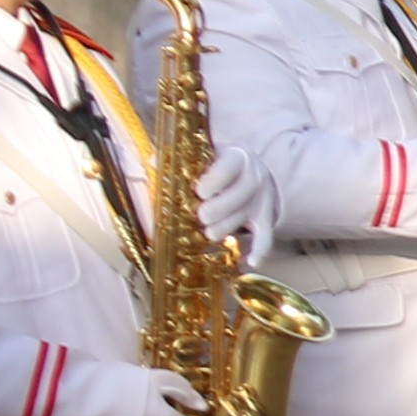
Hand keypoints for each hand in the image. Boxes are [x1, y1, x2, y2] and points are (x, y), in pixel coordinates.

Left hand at [187, 139, 279, 254]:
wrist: (250, 171)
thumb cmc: (215, 164)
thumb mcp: (203, 154)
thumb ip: (176, 158)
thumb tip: (150, 162)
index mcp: (237, 156)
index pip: (230, 166)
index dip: (214, 180)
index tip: (200, 191)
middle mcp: (254, 175)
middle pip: (239, 195)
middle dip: (217, 210)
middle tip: (201, 217)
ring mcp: (262, 198)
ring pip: (244, 218)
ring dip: (224, 229)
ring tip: (209, 233)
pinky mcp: (266, 217)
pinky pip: (266, 236)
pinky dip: (260, 250)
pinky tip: (250, 262)